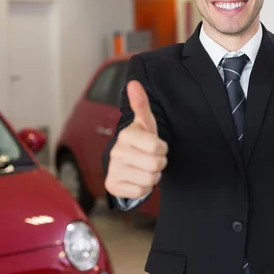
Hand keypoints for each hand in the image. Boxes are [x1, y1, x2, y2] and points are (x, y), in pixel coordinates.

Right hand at [105, 80, 167, 198]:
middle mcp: (116, 151)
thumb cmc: (141, 141)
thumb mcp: (145, 123)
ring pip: (150, 179)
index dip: (162, 148)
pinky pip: (141, 191)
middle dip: (159, 163)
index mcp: (126, 135)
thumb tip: (134, 83)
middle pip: (155, 165)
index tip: (156, 146)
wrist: (127, 163)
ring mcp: (113, 169)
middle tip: (151, 158)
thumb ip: (141, 104)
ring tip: (145, 168)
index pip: (158, 147)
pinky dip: (144, 188)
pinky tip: (137, 178)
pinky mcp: (112, 185)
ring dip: (152, 176)